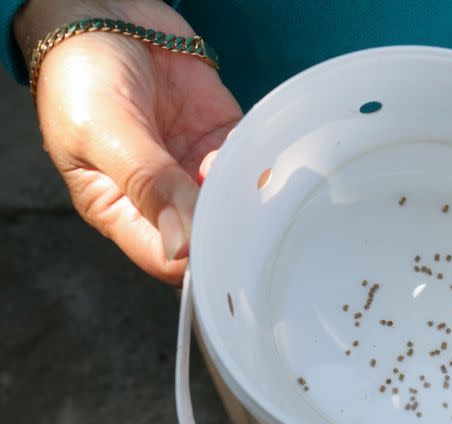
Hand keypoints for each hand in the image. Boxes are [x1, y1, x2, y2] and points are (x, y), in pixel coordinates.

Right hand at [15, 0, 242, 284]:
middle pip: (211, 236)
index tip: (224, 242)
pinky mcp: (220, 137)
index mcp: (120, 210)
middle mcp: (162, 197)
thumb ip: (145, 184)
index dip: (199, 259)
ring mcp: (194, 168)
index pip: (167, 259)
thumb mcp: (102, 131)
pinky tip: (254, 151)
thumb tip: (181, 245)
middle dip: (232, 226)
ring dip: (248, 192)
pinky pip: (249, 162)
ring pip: (236, 202)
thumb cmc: (81, 73)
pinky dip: (258, 161)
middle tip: (247, 208)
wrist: (103, 11)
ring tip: (245, 171)